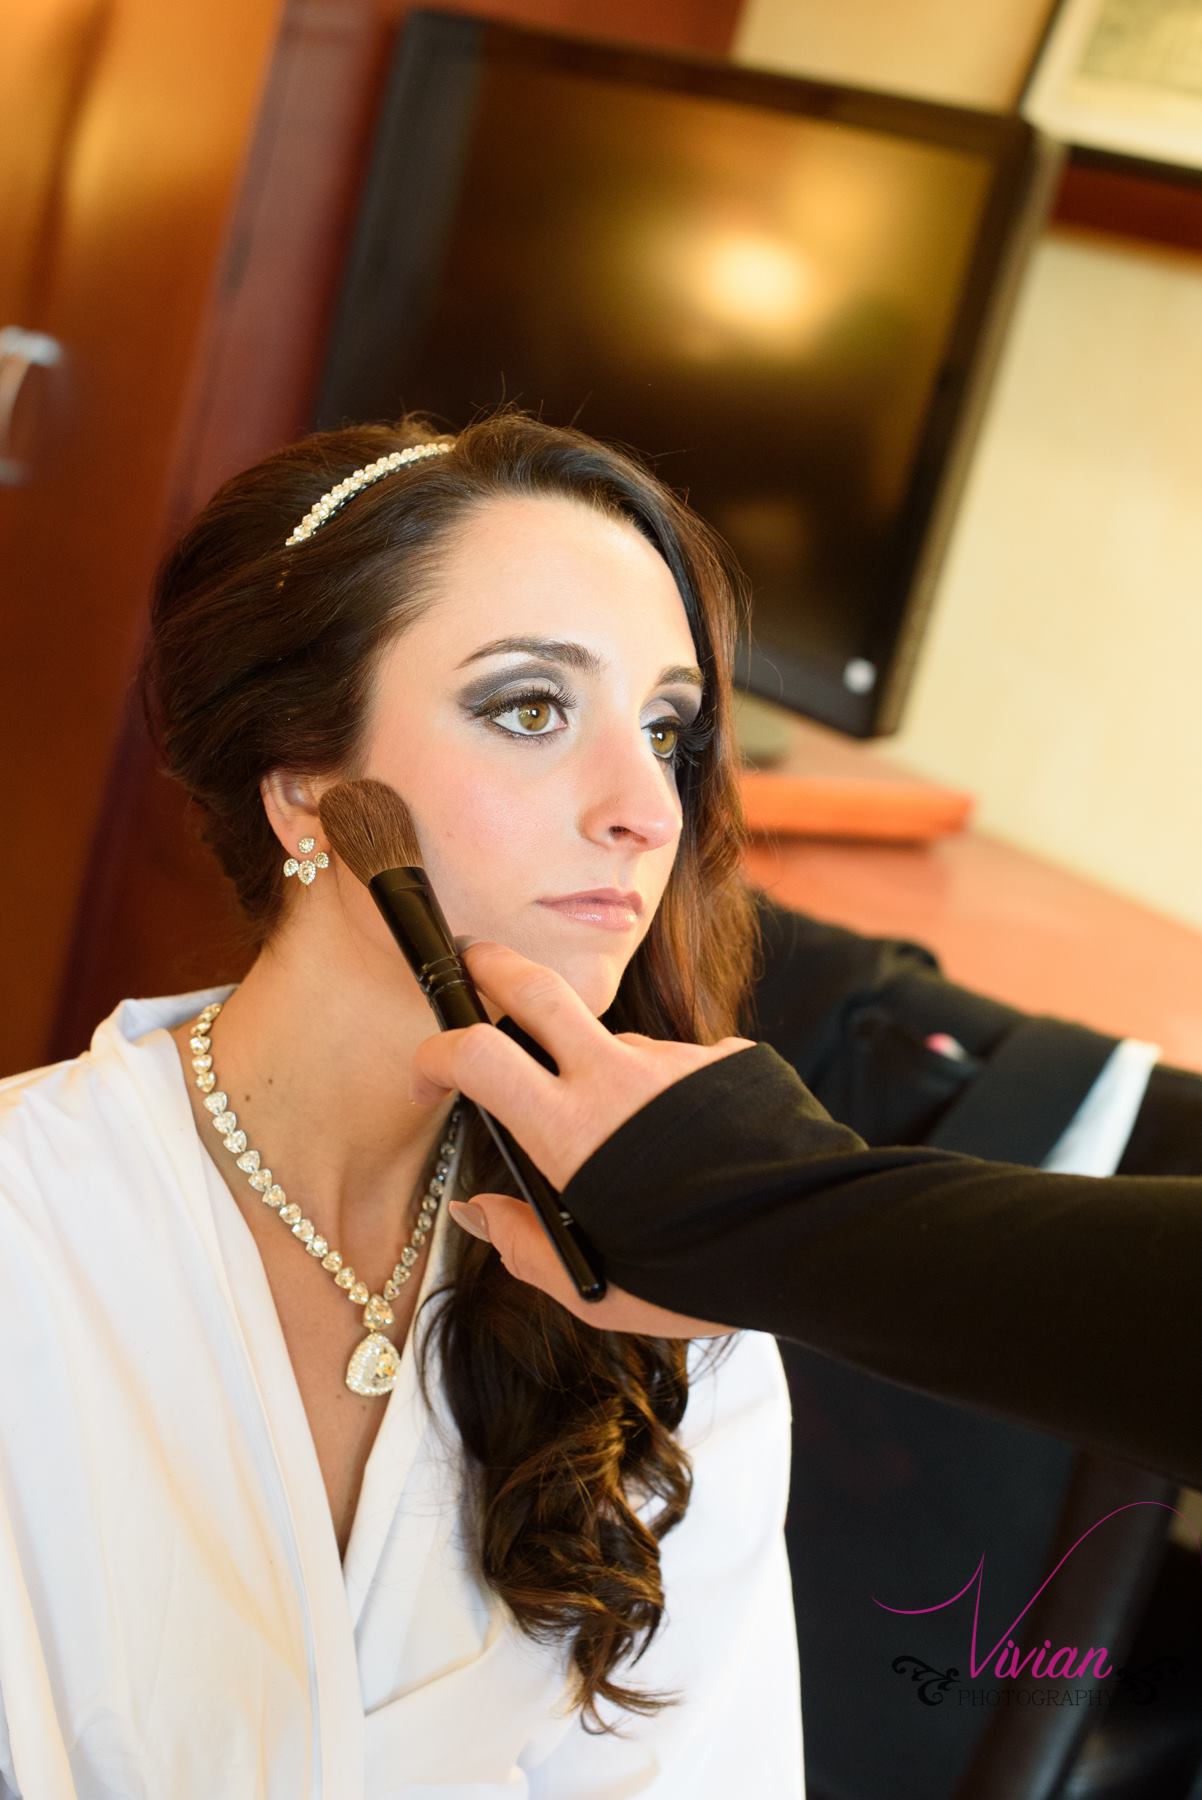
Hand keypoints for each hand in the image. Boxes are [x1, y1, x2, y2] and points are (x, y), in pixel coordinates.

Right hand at [410, 939, 751, 1334]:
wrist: (815, 1239)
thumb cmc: (702, 1277)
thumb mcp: (596, 1290)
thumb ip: (524, 1248)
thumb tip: (477, 1209)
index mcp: (571, 1132)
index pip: (475, 1054)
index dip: (435, 1053)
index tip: (428, 1076)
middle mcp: (616, 1078)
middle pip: (533, 987)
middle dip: (489, 964)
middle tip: (471, 960)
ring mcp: (672, 1060)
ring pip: (615, 1046)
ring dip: (606, 1078)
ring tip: (647, 1155)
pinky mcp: (724, 1058)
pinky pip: (677, 1071)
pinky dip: (671, 1101)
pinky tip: (701, 1152)